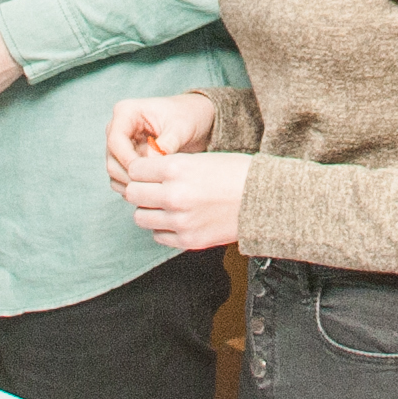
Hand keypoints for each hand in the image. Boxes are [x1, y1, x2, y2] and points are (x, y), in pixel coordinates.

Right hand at [105, 93, 219, 190]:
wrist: (196, 119)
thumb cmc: (188, 116)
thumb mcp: (182, 127)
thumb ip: (167, 143)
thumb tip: (151, 161)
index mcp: (126, 112)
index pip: (115, 141)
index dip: (128, 160)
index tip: (147, 173)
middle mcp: (117, 128)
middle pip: (112, 159)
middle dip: (130, 175)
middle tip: (153, 186)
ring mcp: (120, 145)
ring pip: (114, 172)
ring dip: (132, 183)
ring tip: (156, 188)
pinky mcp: (125, 159)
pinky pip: (121, 179)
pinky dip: (134, 187)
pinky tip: (153, 189)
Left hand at [120, 150, 248, 250]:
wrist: (265, 200)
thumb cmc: (237, 174)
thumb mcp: (201, 158)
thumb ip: (171, 167)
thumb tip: (147, 174)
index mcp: (176, 169)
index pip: (135, 170)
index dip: (141, 170)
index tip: (148, 172)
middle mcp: (174, 195)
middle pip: (132, 194)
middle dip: (139, 189)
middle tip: (151, 188)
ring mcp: (180, 220)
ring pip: (140, 217)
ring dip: (149, 210)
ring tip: (164, 205)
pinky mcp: (188, 240)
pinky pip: (158, 235)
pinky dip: (163, 228)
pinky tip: (177, 218)